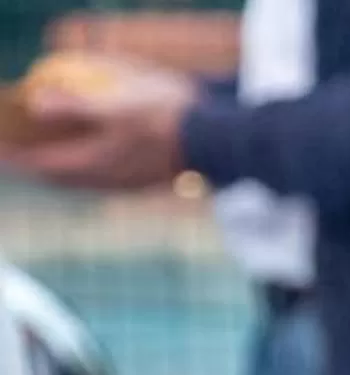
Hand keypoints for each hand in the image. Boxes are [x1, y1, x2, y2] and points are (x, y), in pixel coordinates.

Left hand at [13, 59, 194, 191]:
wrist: (216, 142)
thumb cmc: (165, 118)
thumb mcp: (116, 105)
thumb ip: (74, 106)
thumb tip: (36, 104)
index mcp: (96, 163)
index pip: (44, 164)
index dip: (20, 158)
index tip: (3, 152)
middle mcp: (110, 181)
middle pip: (63, 179)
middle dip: (41, 168)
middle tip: (25, 157)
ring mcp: (131, 184)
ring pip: (87, 182)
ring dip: (67, 172)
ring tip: (57, 160)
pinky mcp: (149, 182)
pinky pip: (110, 179)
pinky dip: (94, 170)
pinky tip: (102, 160)